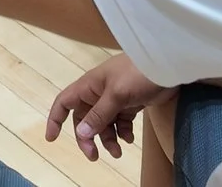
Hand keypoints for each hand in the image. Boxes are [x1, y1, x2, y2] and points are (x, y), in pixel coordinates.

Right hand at [44, 55, 170, 162]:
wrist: (168, 65)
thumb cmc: (138, 74)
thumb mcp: (117, 95)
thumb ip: (99, 115)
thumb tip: (81, 133)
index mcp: (89, 86)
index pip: (64, 102)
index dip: (55, 119)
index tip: (52, 139)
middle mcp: (98, 93)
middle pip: (84, 119)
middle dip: (87, 138)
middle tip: (94, 156)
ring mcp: (115, 98)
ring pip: (103, 124)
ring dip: (108, 139)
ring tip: (118, 152)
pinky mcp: (130, 103)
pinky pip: (120, 122)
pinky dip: (123, 132)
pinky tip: (129, 138)